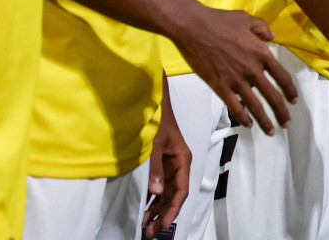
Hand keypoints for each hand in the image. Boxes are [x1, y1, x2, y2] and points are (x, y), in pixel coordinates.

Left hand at [142, 85, 189, 237]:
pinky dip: (153, 198)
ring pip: (167, 193)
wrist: (153, 102)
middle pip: (174, 195)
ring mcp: (169, 164)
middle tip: (150, 232)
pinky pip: (159, 185)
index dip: (172, 210)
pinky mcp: (160, 163)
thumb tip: (157, 193)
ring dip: (157, 209)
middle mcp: (178, 164)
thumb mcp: (155, 144)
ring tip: (146, 225)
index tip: (163, 225)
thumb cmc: (158, 119)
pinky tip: (145, 208)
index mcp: (182, 160)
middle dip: (163, 214)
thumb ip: (155, 169)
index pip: (180, 191)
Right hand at [170, 2, 297, 133]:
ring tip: (271, 131)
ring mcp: (236, 80)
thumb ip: (262, 29)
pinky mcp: (220, 86)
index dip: (290, 90)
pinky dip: (243, 117)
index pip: (282, 76)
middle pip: (273, 95)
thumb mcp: (247, 19)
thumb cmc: (220, 21)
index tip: (294, 101)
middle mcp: (252, 69)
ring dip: (264, 120)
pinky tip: (248, 124)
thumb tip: (272, 37)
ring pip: (255, 106)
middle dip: (282, 112)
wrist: (194, 28)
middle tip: (287, 124)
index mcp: (262, 53)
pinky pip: (234, 107)